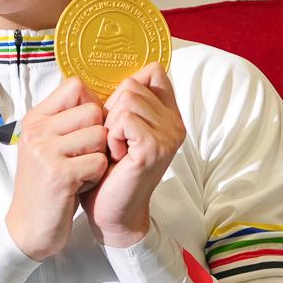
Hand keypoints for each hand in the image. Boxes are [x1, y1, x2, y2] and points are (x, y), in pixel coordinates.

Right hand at [4, 76, 109, 261]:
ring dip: (98, 157)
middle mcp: (36, 131)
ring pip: (100, 135)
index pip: (76, 86)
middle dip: (99, 136)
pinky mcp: (59, 174)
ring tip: (80, 172)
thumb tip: (103, 98)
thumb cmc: (46, 187)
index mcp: (35, 119)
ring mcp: (45, 152)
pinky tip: (79, 186)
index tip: (87, 129)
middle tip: (83, 157)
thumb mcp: (48, 147)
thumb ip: (67, 122)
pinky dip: (96, 176)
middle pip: (94, 110)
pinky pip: (99, 162)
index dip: (93, 105)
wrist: (29, 229)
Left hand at [83, 64, 185, 247]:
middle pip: (133, 84)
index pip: (153, 72)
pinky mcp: (155, 147)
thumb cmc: (109, 172)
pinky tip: (117, 157)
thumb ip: (123, 102)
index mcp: (168, 115)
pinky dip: (111, 137)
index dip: (128, 87)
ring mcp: (168, 135)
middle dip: (112, 110)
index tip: (119, 116)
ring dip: (110, 124)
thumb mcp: (117, 129)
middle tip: (115, 140)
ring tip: (115, 149)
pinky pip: (123, 119)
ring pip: (127, 99)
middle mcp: (174, 123)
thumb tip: (108, 70)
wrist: (112, 212)